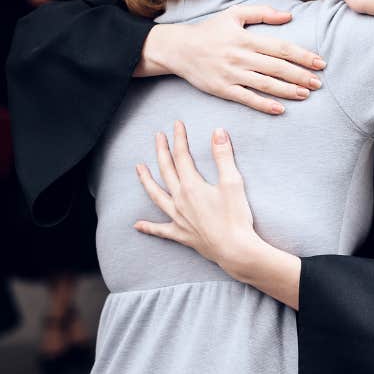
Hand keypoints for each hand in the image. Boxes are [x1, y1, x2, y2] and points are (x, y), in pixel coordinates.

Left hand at [134, 122, 299, 307]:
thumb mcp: (233, 182)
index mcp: (191, 186)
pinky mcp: (181, 235)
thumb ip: (223, 156)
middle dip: (161, 152)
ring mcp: (178, 218)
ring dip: (146, 181)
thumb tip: (217, 131)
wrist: (234, 249)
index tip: (176, 124)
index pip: (182, 157)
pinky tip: (137, 224)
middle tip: (157, 137)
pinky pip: (161, 230)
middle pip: (166, 171)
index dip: (179, 139)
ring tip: (138, 169)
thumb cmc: (236, 216)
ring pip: (157, 196)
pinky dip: (148, 227)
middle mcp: (180, 200)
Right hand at [140, 5, 324, 114]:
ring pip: (265, 84)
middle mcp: (241, 57)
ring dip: (287, 90)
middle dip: (300, 75)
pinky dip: (263, 104)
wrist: (178, 48)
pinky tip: (279, 109)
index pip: (281, 48)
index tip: (319, 62)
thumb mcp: (234, 14)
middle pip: (277, 67)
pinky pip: (246, 98)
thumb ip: (262, 13)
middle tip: (319, 83)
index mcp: (246, 38)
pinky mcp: (222, 89)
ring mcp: (231, 74)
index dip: (302, 55)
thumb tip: (289, 16)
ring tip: (306, 94)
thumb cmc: (209, 30)